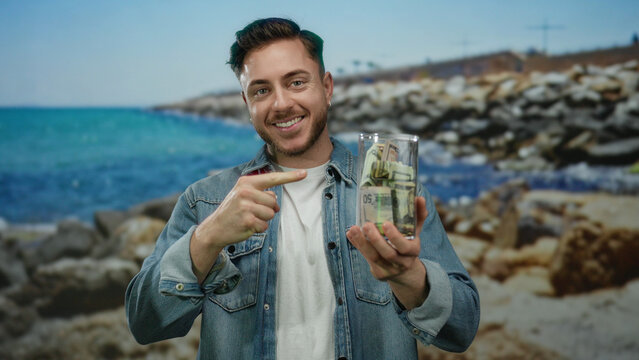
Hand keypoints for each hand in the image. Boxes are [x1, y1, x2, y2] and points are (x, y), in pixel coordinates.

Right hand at [191, 170, 305, 281]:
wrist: (215, 227)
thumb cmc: (234, 210)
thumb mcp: (243, 195)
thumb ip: (261, 193)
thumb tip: (276, 203)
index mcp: (246, 182)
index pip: (272, 178)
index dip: (290, 176)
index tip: (304, 173)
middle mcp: (245, 191)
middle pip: (273, 201)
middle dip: (267, 209)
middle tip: (251, 212)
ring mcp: (246, 206)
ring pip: (271, 214)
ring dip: (263, 219)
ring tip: (248, 218)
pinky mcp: (247, 220)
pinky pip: (265, 225)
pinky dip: (258, 228)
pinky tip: (246, 226)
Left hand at [346, 196, 428, 308]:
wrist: (405, 271)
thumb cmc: (408, 244)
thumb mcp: (415, 231)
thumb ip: (418, 215)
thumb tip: (419, 198)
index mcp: (413, 251)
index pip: (405, 246)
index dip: (395, 237)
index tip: (386, 224)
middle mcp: (402, 262)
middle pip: (388, 254)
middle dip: (376, 240)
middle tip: (366, 225)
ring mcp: (389, 269)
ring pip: (374, 258)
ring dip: (362, 243)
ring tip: (354, 229)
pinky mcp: (378, 273)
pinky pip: (366, 259)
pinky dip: (357, 245)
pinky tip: (351, 234)